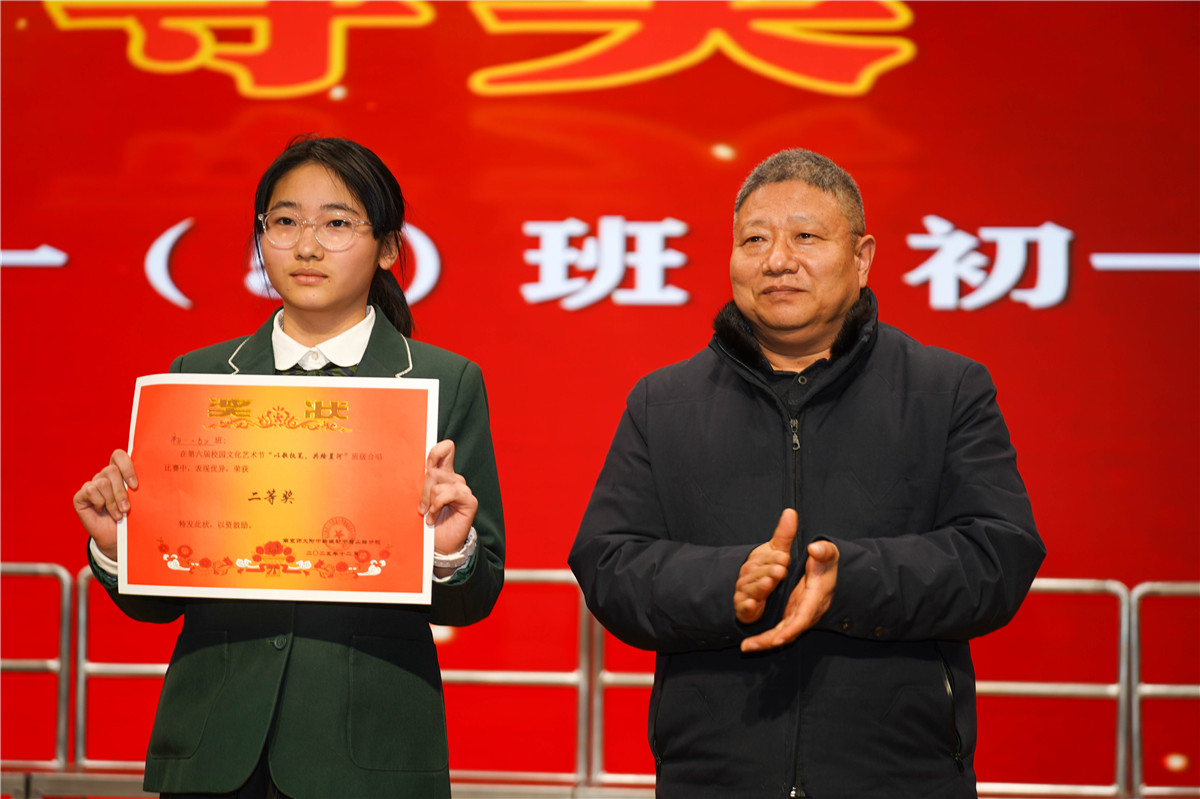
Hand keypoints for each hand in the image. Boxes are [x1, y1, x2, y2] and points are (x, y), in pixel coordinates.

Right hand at [73, 449, 137, 560]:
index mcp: (120, 473)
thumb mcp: (139, 501)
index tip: (135, 485)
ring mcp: (92, 485)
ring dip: (112, 501)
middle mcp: (104, 476)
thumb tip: (153, 476)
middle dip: (121, 492)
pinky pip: (90, 491)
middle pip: (111, 470)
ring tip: (118, 514)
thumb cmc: (131, 518)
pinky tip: (102, 511)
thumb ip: (140, 487)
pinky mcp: (80, 496)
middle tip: (127, 508)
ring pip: (102, 482)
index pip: (119, 456)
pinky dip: (99, 503)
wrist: (117, 538)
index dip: (127, 467)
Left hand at [418, 440, 477, 565]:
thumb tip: (412, 470)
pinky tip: (434, 517)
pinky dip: (438, 505)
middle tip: (421, 507)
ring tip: (429, 515)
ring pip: (438, 483)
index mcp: (443, 474)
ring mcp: (463, 490)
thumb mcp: (419, 500)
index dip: (436, 451)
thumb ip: (419, 484)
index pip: (446, 449)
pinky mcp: (469, 500)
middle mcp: (454, 479)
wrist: (438, 546)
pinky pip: (450, 493)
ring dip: (429, 501)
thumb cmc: (427, 523)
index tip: (424, 466)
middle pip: (434, 470)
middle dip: (422, 490)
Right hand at [734, 508, 796, 624]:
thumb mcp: (777, 551)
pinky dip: (747, 606)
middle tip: (781, 570)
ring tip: (769, 584)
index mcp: (759, 560)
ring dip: (760, 587)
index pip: (767, 558)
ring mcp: (745, 591)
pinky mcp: (743, 608)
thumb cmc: (766, 569)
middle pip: (759, 573)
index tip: (785, 557)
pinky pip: (744, 607)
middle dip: (769, 571)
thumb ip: (784, 534)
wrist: (749, 593)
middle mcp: (749, 574)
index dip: (775, 558)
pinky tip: (753, 604)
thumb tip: (791, 511)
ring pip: (752, 588)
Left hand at [741, 537, 838, 652]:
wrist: (827, 569)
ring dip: (764, 642)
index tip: (777, 639)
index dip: (791, 629)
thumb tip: (815, 549)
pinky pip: (780, 630)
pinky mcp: (792, 615)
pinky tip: (751, 643)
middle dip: (770, 640)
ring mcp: (800, 615)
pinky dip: (767, 638)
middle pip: (790, 631)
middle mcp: (809, 611)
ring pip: (783, 634)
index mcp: (816, 597)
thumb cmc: (825, 561)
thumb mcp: (828, 553)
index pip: (804, 617)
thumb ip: (823, 551)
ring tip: (745, 647)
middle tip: (749, 646)